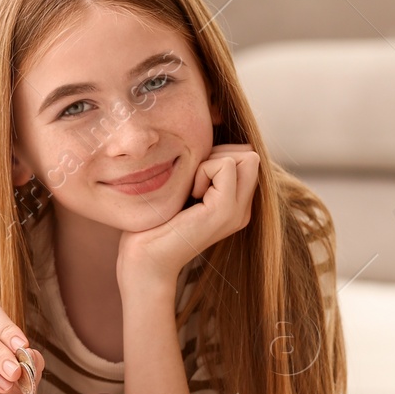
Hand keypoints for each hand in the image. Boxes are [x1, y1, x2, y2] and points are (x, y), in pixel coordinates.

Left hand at [117, 144, 259, 289]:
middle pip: (250, 154)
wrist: (144, 259)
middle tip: (192, 182)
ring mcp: (237, 212)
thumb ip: (204, 169)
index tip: (192, 178)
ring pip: (245, 156)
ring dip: (210, 163)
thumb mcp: (185, 188)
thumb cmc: (154, 221)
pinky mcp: (225, 211)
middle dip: (218, 154)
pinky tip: (189, 196)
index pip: (246, 156)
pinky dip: (203, 171)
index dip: (219, 154)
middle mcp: (242, 210)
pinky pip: (225, 165)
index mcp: (235, 204)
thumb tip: (211, 134)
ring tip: (191, 191)